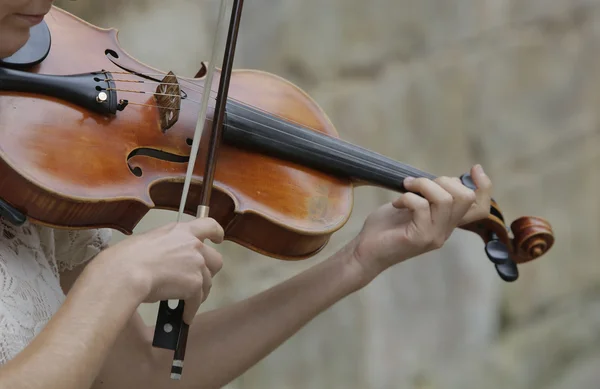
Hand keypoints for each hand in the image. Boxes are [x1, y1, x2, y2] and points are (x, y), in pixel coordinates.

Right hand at [95, 217, 224, 322]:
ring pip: (207, 283)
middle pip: (215, 260)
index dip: (216, 233)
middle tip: (196, 281)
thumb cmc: (127, 257)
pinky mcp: (194, 284)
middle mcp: (194, 245)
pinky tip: (183, 317)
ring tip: (186, 303)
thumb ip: (166, 246)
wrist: (126, 273)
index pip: (209, 225)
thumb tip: (166, 258)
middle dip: (209, 272)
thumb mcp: (149, 241)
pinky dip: (190, 310)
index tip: (218, 239)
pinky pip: (197, 301)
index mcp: (182, 231)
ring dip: (197, 294)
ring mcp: (197, 264)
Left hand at [350, 164, 491, 282]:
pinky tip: (395, 203)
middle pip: (466, 197)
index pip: (480, 208)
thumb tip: (441, 179)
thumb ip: (429, 196)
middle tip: (416, 183)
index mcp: (446, 223)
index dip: (484, 186)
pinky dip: (407, 197)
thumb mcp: (411, 207)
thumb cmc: (384, 227)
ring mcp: (434, 236)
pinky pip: (422, 206)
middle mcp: (445, 231)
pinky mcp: (419, 238)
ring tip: (406, 188)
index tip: (474, 168)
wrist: (365, 251)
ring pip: (446, 199)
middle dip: (443, 180)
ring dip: (423, 185)